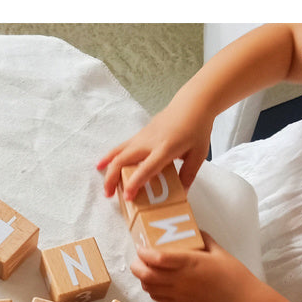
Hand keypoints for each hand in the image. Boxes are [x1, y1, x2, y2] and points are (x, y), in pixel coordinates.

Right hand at [96, 97, 213, 201]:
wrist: (192, 104)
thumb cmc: (197, 128)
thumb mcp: (198, 155)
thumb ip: (188, 175)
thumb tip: (182, 194)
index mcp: (165, 148)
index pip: (146, 169)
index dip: (135, 184)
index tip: (128, 197)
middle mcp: (149, 142)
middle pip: (123, 160)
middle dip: (113, 178)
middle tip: (109, 195)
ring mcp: (142, 136)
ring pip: (118, 152)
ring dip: (108, 169)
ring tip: (105, 187)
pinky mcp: (140, 134)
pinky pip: (121, 147)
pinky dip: (111, 157)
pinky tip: (103, 165)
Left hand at [130, 231, 251, 301]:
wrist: (239, 299)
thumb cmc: (232, 273)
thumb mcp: (218, 250)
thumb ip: (203, 238)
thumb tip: (193, 229)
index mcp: (190, 262)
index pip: (158, 258)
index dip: (144, 253)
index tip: (141, 247)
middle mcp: (181, 279)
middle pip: (147, 274)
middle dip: (137, 266)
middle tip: (138, 259)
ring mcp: (179, 293)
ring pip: (149, 288)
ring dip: (142, 278)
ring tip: (144, 270)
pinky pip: (158, 298)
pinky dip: (151, 290)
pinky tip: (154, 284)